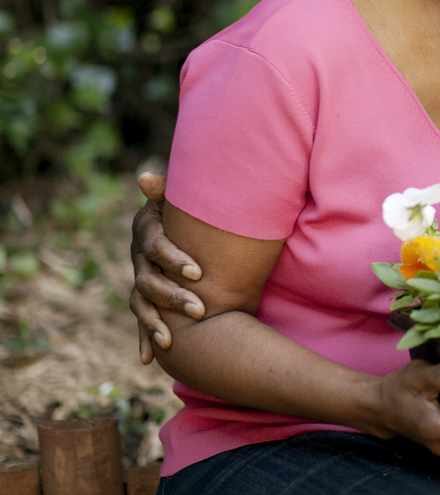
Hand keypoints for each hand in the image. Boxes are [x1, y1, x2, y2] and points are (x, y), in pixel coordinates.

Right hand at [130, 172, 205, 363]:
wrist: (183, 225)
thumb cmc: (185, 210)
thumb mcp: (179, 199)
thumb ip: (168, 190)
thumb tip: (145, 177)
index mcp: (148, 235)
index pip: (156, 249)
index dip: (175, 260)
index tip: (199, 273)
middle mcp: (140, 260)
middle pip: (149, 282)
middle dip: (173, 297)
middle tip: (200, 310)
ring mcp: (141, 282)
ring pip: (142, 305)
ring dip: (154, 324)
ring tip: (170, 341)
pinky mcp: (147, 299)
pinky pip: (141, 322)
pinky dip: (144, 340)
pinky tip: (148, 360)